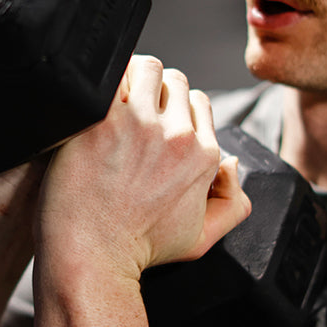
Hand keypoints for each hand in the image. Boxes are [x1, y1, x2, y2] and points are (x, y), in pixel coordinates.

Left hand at [36, 55, 250, 282]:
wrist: (93, 258)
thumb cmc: (139, 250)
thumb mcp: (202, 239)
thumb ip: (232, 203)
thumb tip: (230, 163)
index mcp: (205, 156)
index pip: (199, 103)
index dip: (176, 108)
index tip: (155, 120)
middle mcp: (179, 137)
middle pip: (176, 81)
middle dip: (156, 90)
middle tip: (132, 110)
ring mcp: (142, 126)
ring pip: (148, 68)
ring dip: (133, 78)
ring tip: (114, 99)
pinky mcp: (104, 121)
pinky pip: (113, 76)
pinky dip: (107, 81)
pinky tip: (95, 100)